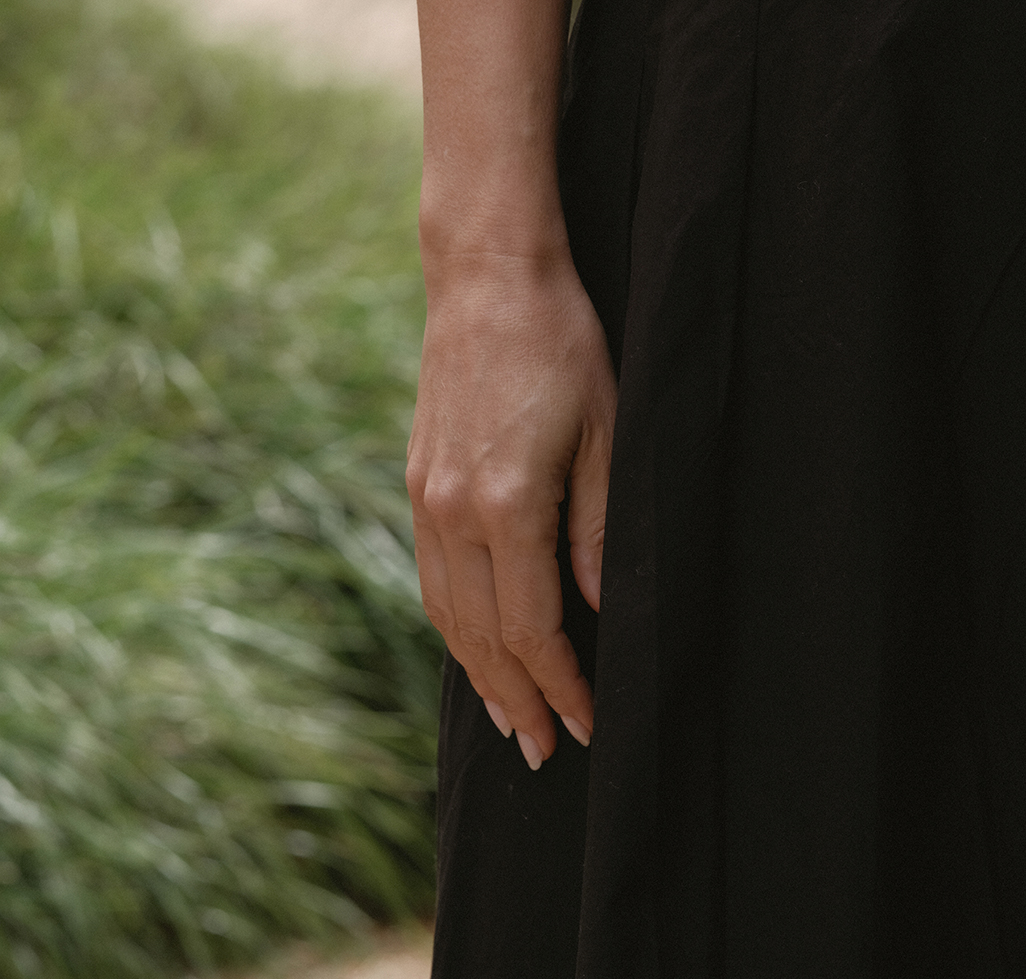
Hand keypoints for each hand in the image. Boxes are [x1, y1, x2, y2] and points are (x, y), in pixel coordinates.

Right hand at [406, 248, 616, 769]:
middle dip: (516, 699)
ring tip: (508, 716)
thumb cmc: (564, 343)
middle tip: (543, 751)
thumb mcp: (605, 431)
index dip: (561, 683)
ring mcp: (426, 499)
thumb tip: (598, 609)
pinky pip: (432, 576)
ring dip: (478, 672)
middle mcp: (454, 514)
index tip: (587, 723)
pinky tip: (475, 642)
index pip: (533, 627)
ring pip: (448, 613)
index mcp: (507, 506)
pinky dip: (454, 623)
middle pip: (483, 636)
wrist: (488, 278)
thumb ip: (599, 527)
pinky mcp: (417, 481)